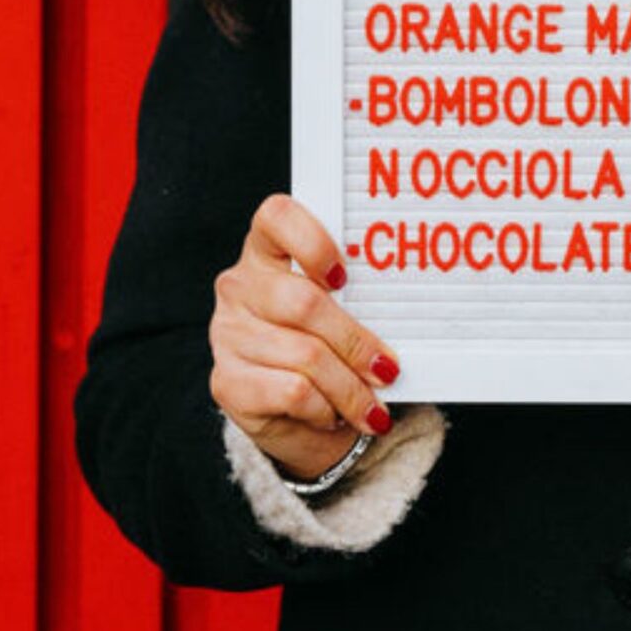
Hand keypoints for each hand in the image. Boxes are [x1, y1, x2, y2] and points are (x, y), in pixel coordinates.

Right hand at [210, 192, 402, 481]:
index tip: (344, 276)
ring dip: (349, 389)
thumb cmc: (326, 348)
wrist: (295, 415)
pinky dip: (323, 408)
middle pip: (304, 302)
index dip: (313, 241)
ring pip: (306, 356)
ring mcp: (227, 333)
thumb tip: (404, 318)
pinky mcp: (226, 381)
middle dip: (356, 342)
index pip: (276, 216)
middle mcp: (239, 286)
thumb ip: (357, 302)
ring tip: (370, 407)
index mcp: (266, 252)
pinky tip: (332, 414)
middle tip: (388, 369)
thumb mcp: (341, 314)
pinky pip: (291, 392)